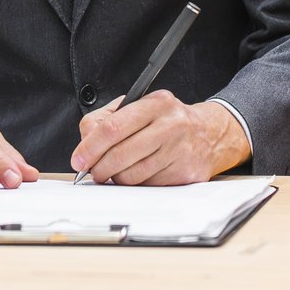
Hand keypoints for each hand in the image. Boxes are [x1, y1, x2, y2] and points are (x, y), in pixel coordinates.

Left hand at [70, 91, 248, 185]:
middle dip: (99, 167)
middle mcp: (172, 124)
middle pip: (121, 154)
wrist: (209, 134)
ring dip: (117, 177)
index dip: (90, 147)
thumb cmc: (166, 121)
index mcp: (156, 103)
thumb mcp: (138, 108)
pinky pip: (148, 185)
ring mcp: (181, 150)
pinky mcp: (186, 173)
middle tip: (93, 171)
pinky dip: (137, 184)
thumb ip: (106, 119)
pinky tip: (141, 173)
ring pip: (132, 175)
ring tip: (118, 171)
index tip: (79, 159)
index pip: (113, 127)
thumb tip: (85, 144)